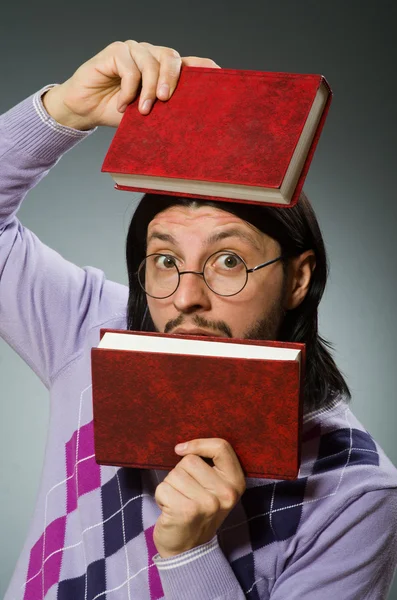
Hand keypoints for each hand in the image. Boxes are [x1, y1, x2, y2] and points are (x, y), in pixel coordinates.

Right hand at [42, 40, 219, 129]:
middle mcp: (152, 56)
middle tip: (167, 100)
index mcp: (164, 71)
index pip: (190, 63)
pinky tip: (122, 105)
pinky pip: (129, 66)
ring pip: (151, 61)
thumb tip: (189, 124)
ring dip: (148, 89)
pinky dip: (128, 89)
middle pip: (172, 57)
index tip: (219, 77)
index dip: (205, 67)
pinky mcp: (115, 51)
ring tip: (143, 111)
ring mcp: (134, 51)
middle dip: (172, 79)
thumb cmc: (116, 112)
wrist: (85, 110)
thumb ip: (164, 112)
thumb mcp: (145, 117)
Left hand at [153, 438, 245, 557]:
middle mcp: (226, 494)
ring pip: (175, 473)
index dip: (199, 444)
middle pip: (191, 460)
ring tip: (178, 502)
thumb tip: (181, 447)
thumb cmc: (198, 511)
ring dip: (170, 486)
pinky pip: (163, 487)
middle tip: (186, 494)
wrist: (188, 550)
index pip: (221, 447)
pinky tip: (169, 510)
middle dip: (180, 473)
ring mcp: (208, 503)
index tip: (181, 450)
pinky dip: (160, 496)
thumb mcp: (215, 487)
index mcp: (236, 483)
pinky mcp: (186, 511)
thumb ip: (209, 465)